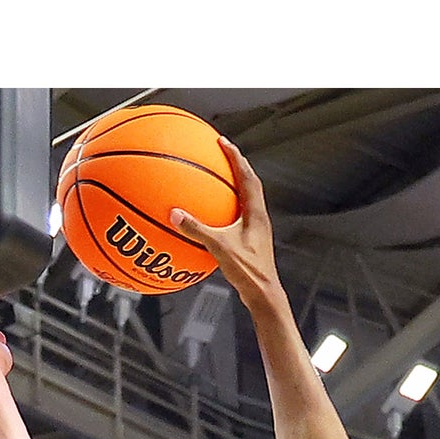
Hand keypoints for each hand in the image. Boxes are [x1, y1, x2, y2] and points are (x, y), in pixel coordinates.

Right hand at [169, 138, 281, 309]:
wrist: (264, 295)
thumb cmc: (248, 272)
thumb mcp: (219, 248)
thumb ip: (197, 230)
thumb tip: (175, 214)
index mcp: (256, 213)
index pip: (247, 176)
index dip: (235, 157)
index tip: (223, 142)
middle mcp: (258, 218)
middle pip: (248, 184)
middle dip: (234, 167)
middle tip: (220, 154)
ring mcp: (256, 231)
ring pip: (244, 202)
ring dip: (231, 189)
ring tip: (214, 181)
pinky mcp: (250, 244)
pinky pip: (236, 220)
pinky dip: (222, 214)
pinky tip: (208, 220)